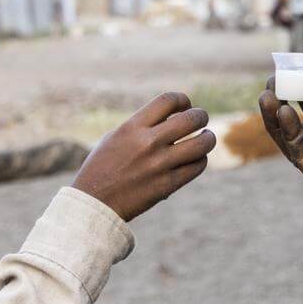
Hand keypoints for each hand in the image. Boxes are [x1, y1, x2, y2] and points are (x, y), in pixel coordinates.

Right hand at [71, 91, 214, 220]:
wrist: (94, 203)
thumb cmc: (102, 167)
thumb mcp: (116, 137)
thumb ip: (142, 125)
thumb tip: (171, 116)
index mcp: (132, 127)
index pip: (168, 100)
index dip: (183, 99)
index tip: (184, 106)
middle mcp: (148, 143)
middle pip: (191, 119)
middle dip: (201, 116)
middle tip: (200, 120)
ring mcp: (159, 165)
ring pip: (202, 143)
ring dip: (208, 138)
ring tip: (205, 138)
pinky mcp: (167, 185)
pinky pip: (197, 166)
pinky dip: (201, 159)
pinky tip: (196, 158)